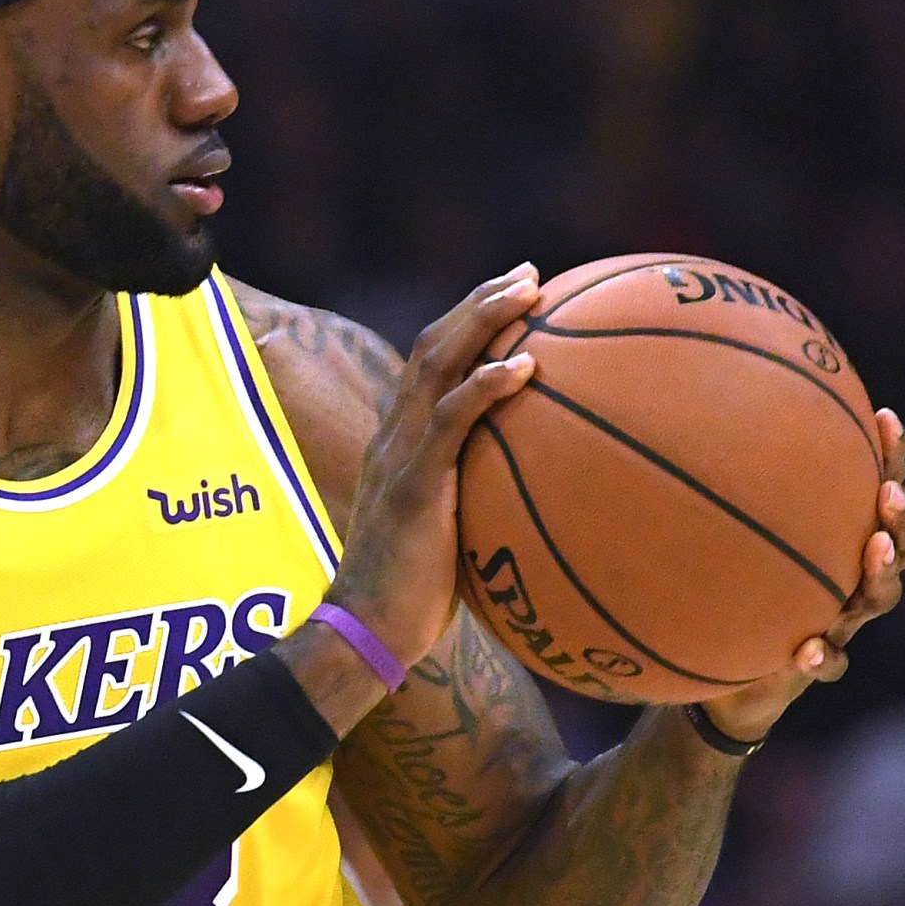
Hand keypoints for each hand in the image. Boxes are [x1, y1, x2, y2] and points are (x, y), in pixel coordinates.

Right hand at [327, 264, 542, 668]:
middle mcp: (392, 437)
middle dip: (480, 302)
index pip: (428, 366)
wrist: (366, 631)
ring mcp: (398, 457)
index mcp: (398, 445)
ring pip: (436, 365)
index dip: (466, 325)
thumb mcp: (446, 537)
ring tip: (529, 292)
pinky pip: (451, 421)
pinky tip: (526, 366)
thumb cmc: (413, 600)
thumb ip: (477, 505)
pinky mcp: (411, 484)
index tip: (513, 299)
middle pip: (431, 346)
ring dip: (483, 320)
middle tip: (530, 274)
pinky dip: (486, 386)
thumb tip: (537, 505)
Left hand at [698, 409, 904, 743]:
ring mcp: (840, 621)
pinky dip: (823, 656)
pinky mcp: (815, 664)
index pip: (881, 488)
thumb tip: (686, 404)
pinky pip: (832, 663)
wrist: (715, 673)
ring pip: (879, 597)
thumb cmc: (723, 587)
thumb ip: (719, 482)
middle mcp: (851, 575)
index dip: (893, 457)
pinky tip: (807, 650)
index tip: (884, 419)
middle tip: (888, 494)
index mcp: (840, 537)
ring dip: (881, 575)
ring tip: (874, 550)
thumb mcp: (718, 533)